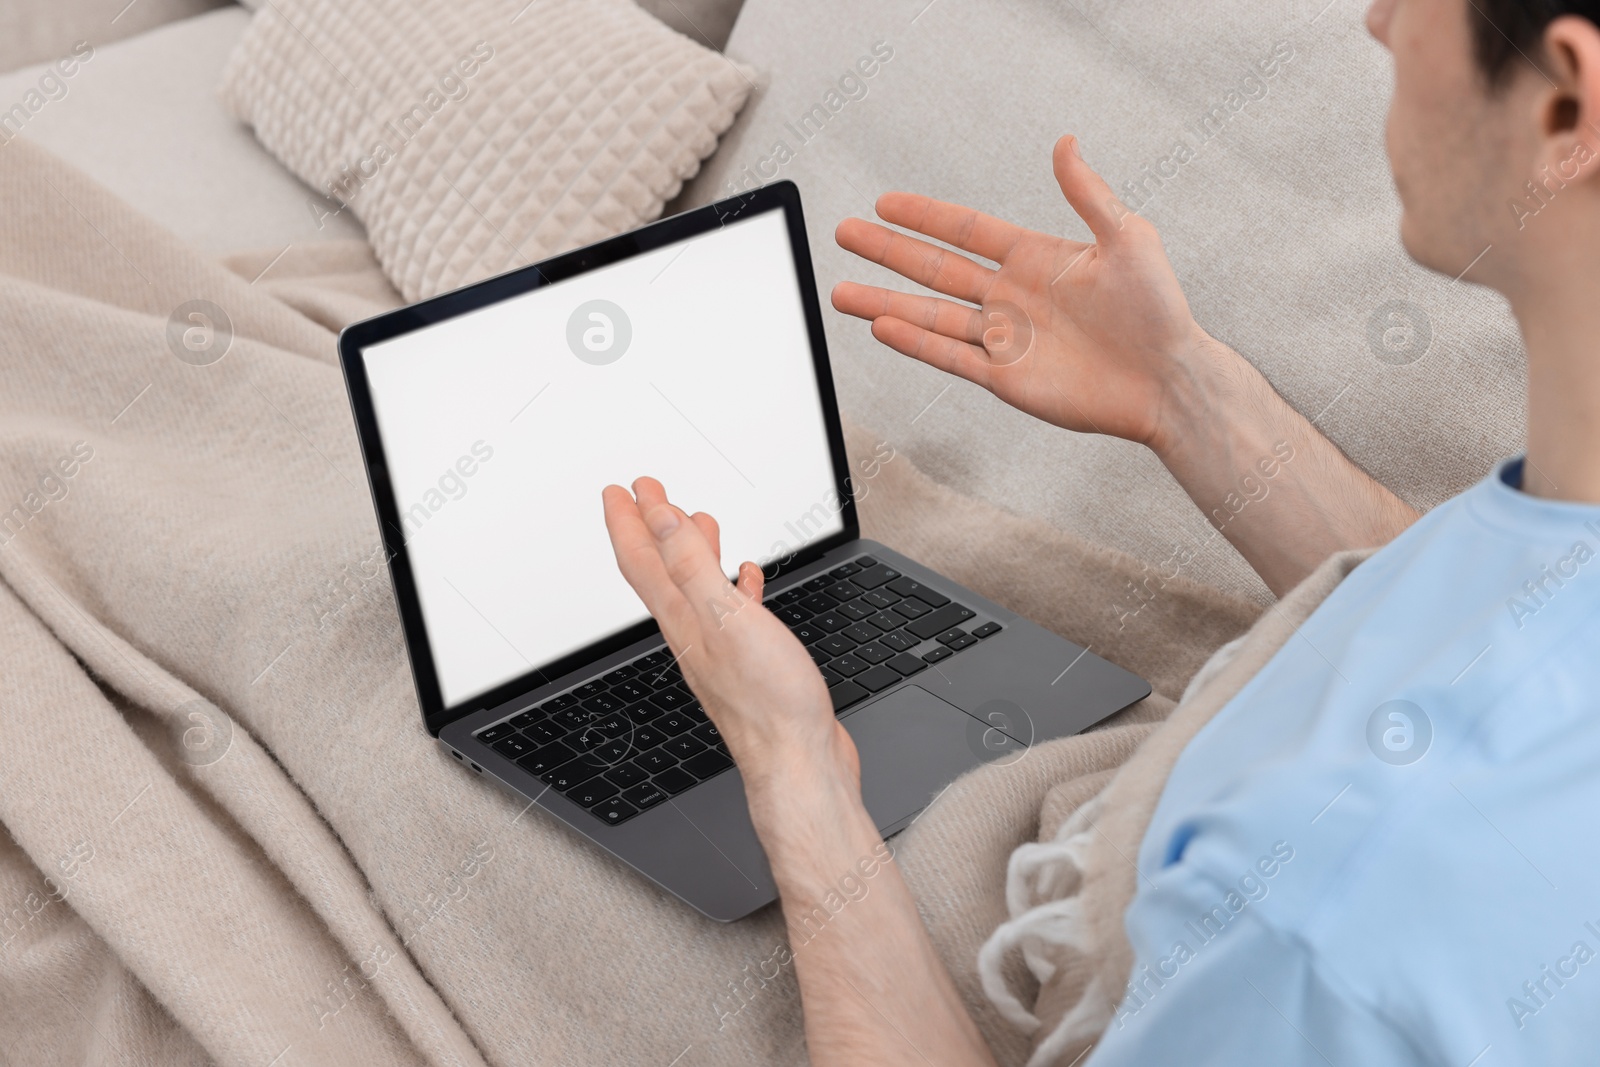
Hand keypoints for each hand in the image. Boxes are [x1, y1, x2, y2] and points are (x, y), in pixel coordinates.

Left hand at [601, 478, 860, 815]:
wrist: (799, 764)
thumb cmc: (769, 703)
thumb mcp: (726, 618)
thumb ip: (691, 565)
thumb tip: (659, 520)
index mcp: (683, 620)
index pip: (643, 560)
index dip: (629, 520)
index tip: (621, 489)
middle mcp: (694, 634)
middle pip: (662, 571)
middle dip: (652, 529)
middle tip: (645, 496)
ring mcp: (720, 650)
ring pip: (696, 589)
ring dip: (692, 551)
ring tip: (696, 521)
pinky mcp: (749, 664)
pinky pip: (731, 611)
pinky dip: (732, 586)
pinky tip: (746, 580)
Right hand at [832, 134, 1225, 453]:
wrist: (1167, 379)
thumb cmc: (1158, 310)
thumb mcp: (1127, 238)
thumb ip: (1087, 193)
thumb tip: (1065, 143)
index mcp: (1035, 260)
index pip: (966, 231)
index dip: (924, 216)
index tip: (885, 203)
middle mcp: (1011, 297)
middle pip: (935, 269)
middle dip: (888, 252)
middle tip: (845, 234)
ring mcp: (1004, 339)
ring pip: (930, 316)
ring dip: (885, 302)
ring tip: (841, 291)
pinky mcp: (1005, 377)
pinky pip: (949, 357)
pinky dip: (915, 343)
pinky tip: (883, 326)